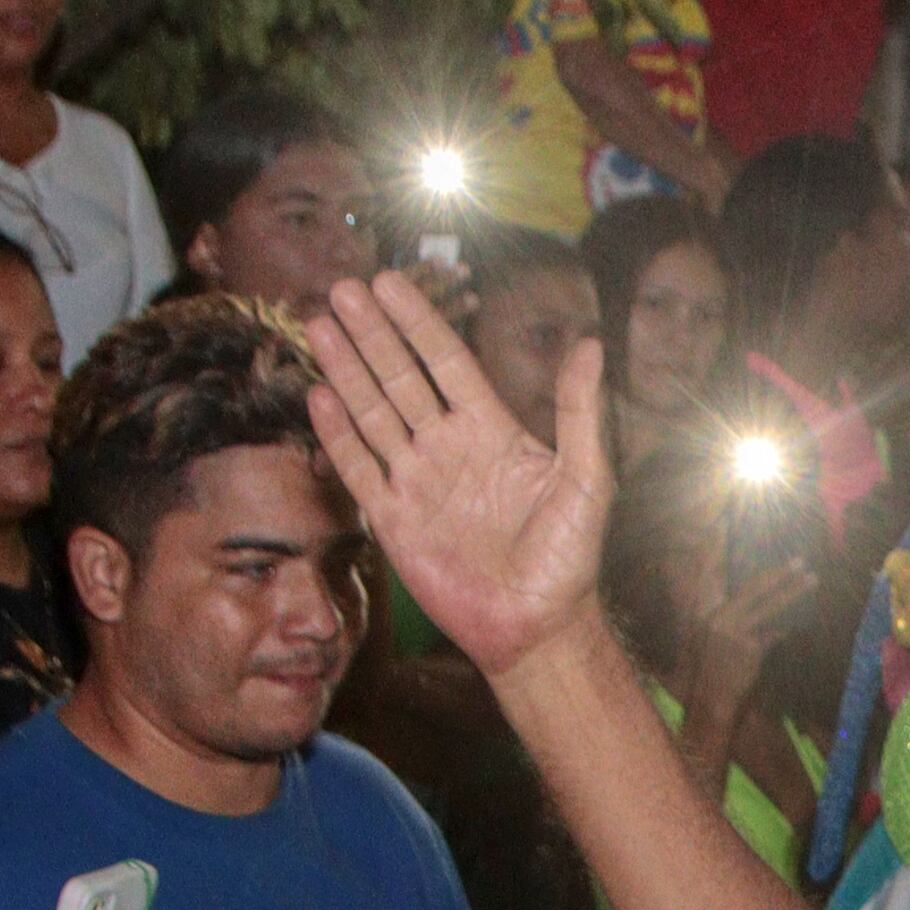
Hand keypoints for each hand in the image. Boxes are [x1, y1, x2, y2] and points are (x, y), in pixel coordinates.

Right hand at [310, 270, 610, 678]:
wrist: (537, 627)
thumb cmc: (568, 558)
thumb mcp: (586, 479)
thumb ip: (580, 412)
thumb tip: (591, 344)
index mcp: (491, 429)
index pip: (446, 361)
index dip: (417, 321)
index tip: (389, 282)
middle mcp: (448, 447)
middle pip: (400, 377)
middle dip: (370, 333)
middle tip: (340, 288)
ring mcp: (417, 481)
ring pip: (373, 412)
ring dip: (345, 370)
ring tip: (318, 326)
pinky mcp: (394, 521)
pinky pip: (359, 468)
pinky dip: (337, 433)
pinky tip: (318, 394)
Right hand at [686, 553, 817, 713]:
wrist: (710, 702)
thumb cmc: (714, 671)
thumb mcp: (715, 638)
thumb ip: (732, 616)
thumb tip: (756, 600)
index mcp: (703, 610)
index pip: (710, 570)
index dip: (717, 546)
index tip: (726, 522)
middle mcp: (714, 616)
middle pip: (752, 587)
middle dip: (777, 573)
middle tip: (799, 560)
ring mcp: (730, 630)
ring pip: (769, 605)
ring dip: (793, 591)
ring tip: (812, 579)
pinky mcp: (746, 646)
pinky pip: (774, 630)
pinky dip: (790, 623)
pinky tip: (806, 615)